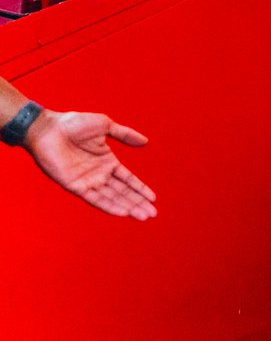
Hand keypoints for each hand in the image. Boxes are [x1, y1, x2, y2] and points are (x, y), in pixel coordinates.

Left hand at [23, 110, 156, 219]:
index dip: (140, 189)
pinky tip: (123, 212)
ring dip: (128, 207)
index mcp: (107, 161)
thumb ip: (125, 134)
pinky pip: (95, 199)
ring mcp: (88, 181)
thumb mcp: (105, 125)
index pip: (128, 179)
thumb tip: (146, 141)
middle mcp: (99, 174)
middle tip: (153, 214)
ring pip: (112, 198)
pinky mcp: (75, 186)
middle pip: (123, 192)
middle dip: (138, 203)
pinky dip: (109, 206)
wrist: (48, 129)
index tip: (153, 199)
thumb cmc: (73, 123)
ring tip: (143, 216)